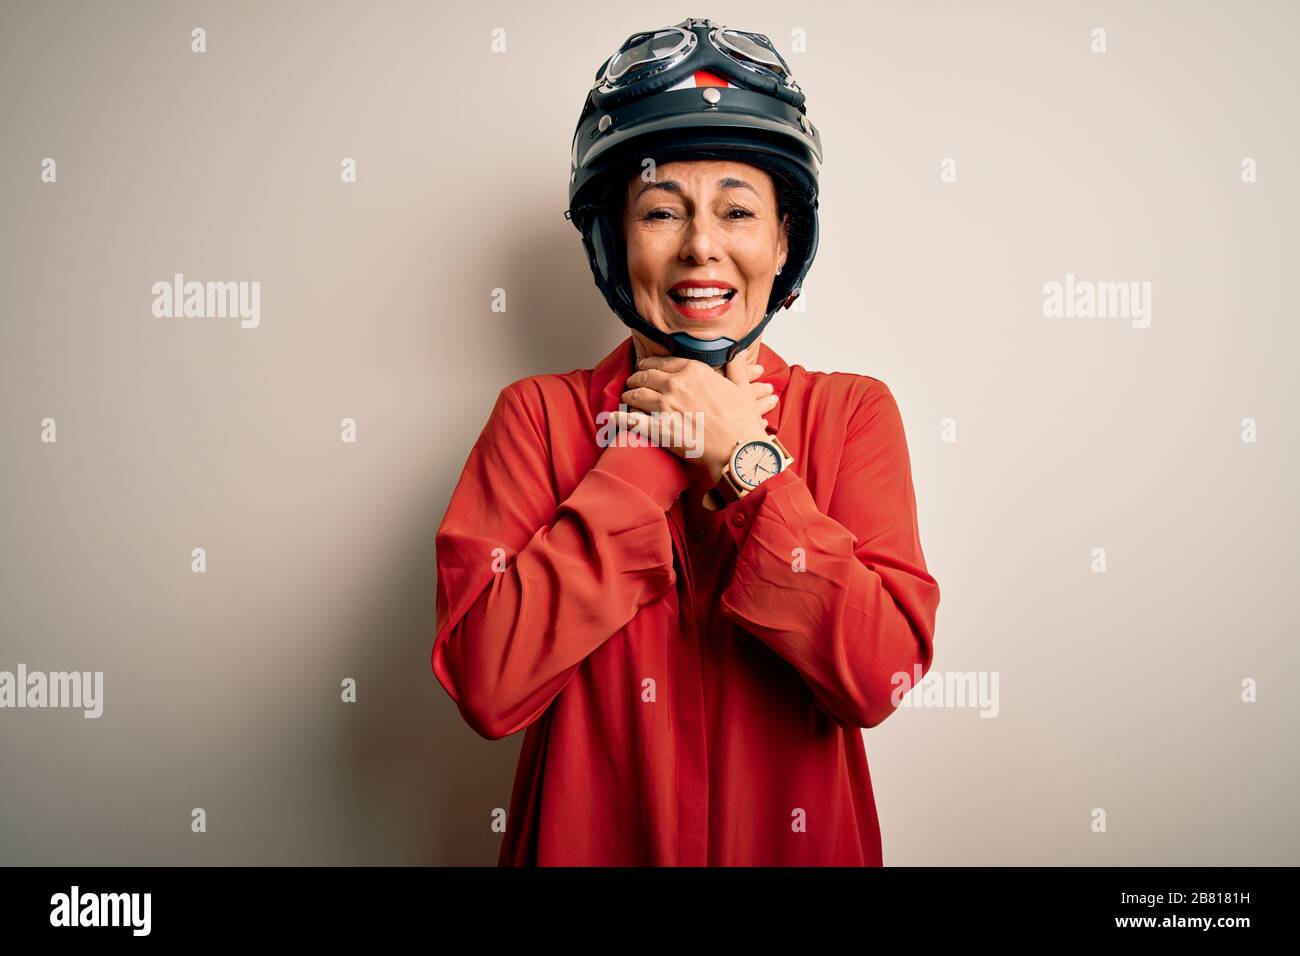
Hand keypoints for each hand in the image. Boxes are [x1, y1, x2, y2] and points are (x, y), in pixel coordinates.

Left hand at [615, 354, 778, 483]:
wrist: (739, 450)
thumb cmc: (742, 423)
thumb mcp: (743, 389)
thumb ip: (736, 369)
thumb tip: (737, 356)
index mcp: (695, 371)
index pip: (662, 362)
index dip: (650, 364)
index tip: (645, 367)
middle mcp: (677, 384)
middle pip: (645, 376)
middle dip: (636, 379)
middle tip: (632, 383)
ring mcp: (666, 406)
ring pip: (636, 395)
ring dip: (628, 396)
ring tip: (626, 399)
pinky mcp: (660, 428)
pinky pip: (631, 420)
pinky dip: (619, 418)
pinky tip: (611, 417)